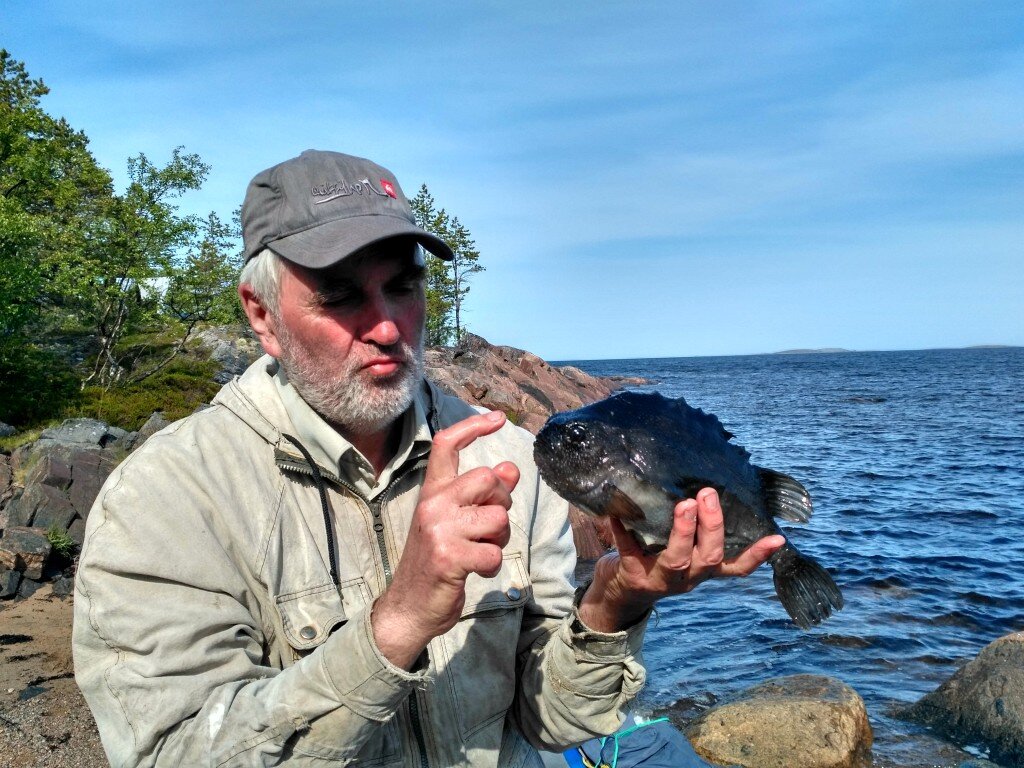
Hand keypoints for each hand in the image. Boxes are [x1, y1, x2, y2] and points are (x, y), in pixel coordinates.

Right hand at [371, 411, 519, 668]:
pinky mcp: (449, 557)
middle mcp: (433, 504)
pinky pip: (494, 553)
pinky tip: (474, 570)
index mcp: (432, 492)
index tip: (499, 418)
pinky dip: (492, 566)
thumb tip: (511, 469)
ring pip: (498, 518)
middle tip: (489, 525)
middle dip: (502, 502)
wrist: (409, 606)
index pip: (447, 445)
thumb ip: (483, 496)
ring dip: (499, 540)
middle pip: (488, 479)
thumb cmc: (436, 560)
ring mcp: (439, 529)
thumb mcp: (456, 521)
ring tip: (479, 550)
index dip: (474, 427)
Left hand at [578, 488, 784, 631]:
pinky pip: (630, 551)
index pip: (736, 567)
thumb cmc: (656, 559)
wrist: (620, 593)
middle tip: (708, 494)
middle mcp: (687, 578)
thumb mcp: (682, 550)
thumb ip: (695, 532)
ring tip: (684, 504)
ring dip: (683, 531)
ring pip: (677, 560)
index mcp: (703, 570)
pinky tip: (617, 512)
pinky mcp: (633, 576)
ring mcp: (660, 580)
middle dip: (712, 526)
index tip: (777, 537)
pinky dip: (624, 531)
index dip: (757, 555)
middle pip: (708, 557)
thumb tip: (708, 486)